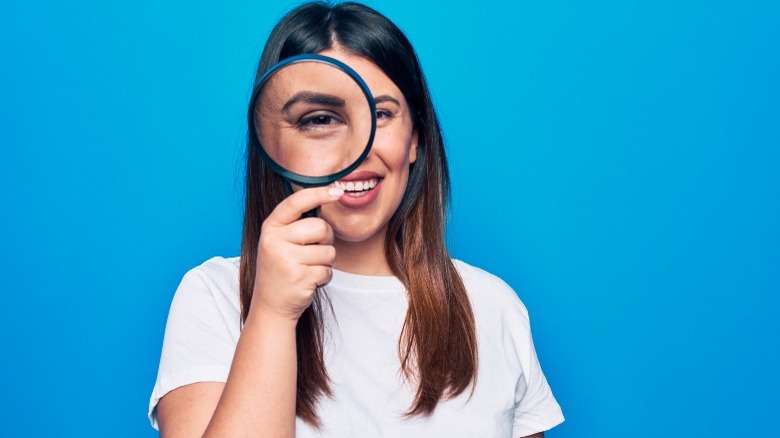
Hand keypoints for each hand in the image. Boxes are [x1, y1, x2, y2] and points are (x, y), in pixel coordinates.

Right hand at [250, 186, 343, 321]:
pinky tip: (308, 281)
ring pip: (328, 251)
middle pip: (320, 227)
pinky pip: (327, 271)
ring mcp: (286, 260)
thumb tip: (326, 197)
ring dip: (325, 262)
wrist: (270, 305)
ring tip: (307, 269)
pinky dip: (324, 277)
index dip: (319, 193)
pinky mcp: (299, 278)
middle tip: (314, 251)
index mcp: (270, 228)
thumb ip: (295, 224)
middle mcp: (275, 241)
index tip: (337, 191)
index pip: (296, 202)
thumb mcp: (279, 242)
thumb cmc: (280, 269)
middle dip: (326, 240)